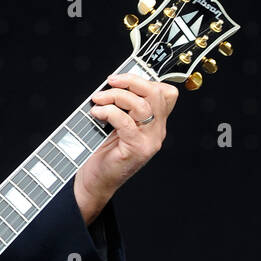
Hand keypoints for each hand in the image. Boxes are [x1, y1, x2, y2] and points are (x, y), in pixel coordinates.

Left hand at [73, 73, 178, 222]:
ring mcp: (149, 141)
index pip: (165, 93)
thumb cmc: (102, 153)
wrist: (95, 182)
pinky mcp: (136, 149)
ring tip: (99, 99)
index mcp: (155, 123)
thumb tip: (112, 83)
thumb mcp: (115, 124)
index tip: (121, 78)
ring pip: (142, 105)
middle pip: (156, 94)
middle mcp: (157, 132)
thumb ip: (121, 105)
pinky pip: (126, 122)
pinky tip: (97, 113)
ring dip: (116, 96)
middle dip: (131, 81)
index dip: (144, 79)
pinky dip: (109, 112)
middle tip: (110, 81)